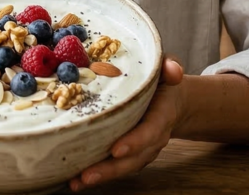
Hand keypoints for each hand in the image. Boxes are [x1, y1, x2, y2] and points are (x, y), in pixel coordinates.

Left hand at [69, 56, 185, 191]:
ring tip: (76, 182)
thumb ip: (169, 67)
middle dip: (110, 169)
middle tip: (86, 175)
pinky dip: (98, 174)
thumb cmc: (163, 84)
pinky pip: (116, 167)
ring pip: (123, 167)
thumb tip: (173, 70)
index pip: (149, 132)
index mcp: (161, 116)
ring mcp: (141, 150)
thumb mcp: (166, 70)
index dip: (134, 142)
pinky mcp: (130, 155)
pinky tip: (75, 180)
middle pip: (133, 159)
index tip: (116, 150)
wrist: (173, 102)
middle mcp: (152, 138)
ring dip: (101, 176)